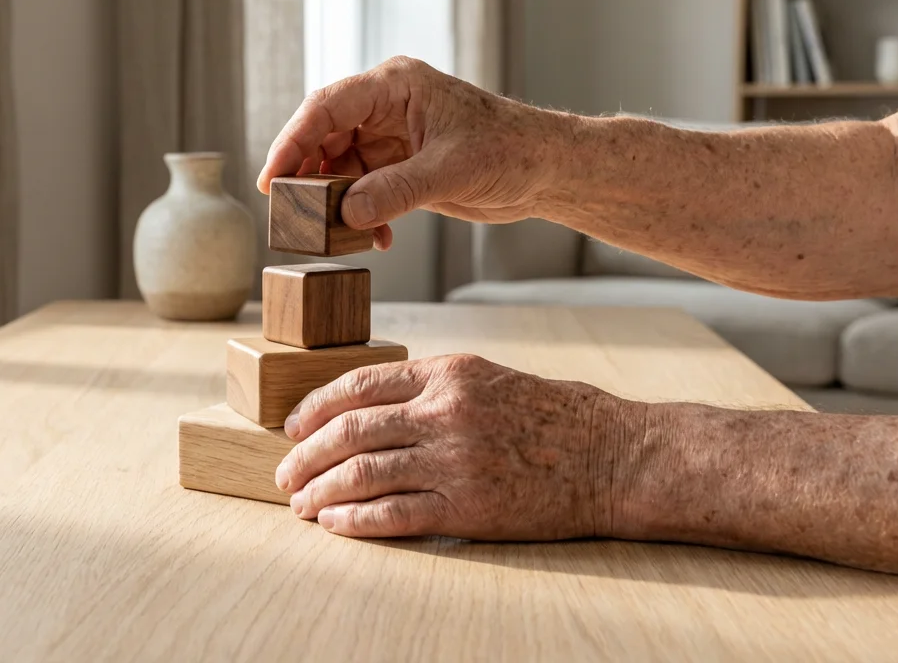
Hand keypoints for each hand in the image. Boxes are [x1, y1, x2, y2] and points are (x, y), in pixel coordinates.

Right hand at [257, 57, 552, 250]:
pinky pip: (362, 189)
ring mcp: (391, 137)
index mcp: (395, 86)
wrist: (546, 170)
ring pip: (339, 167)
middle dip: (307, 176)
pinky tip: (376, 240)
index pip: (326, 107)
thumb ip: (397, 191)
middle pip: (323, 136)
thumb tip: (347, 214)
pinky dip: (362, 215)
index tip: (272, 180)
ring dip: (336, 203)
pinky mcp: (400, 166)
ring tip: (336, 234)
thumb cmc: (511, 150)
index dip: (292, 141)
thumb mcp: (452, 171)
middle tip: (292, 214)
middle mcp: (386, 107)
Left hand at [274, 354, 630, 539]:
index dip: (315, 408)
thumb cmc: (553, 416)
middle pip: (350, 432)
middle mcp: (445, 412)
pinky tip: (336, 523)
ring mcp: (455, 461)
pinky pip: (394, 514)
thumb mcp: (488, 378)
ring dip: (322, 491)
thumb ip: (429, 387)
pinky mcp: (469, 507)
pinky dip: (356, 520)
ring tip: (302, 504)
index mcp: (448, 373)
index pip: (359, 385)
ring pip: (363, 474)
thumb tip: (366, 408)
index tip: (292, 427)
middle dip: (305, 455)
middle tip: (284, 474)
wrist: (613, 457)